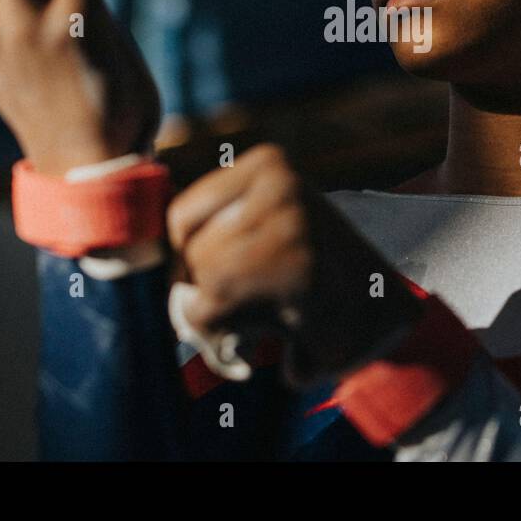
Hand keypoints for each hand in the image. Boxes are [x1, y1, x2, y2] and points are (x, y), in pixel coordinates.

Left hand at [166, 143, 424, 386]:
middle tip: (234, 325)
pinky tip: (262, 355)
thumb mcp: (271, 229)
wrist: (389, 323)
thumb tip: (131, 251)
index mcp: (270, 165)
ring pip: (196, 288)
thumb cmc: (320, 280)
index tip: (210, 290)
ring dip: (213, 327)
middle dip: (199, 299)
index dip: (184, 263)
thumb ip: (217, 229)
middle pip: (187, 253)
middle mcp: (280, 187)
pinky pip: (212, 318)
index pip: (180, 217)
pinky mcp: (292, 279)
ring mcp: (289, 230)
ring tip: (252, 338)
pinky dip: (224, 348)